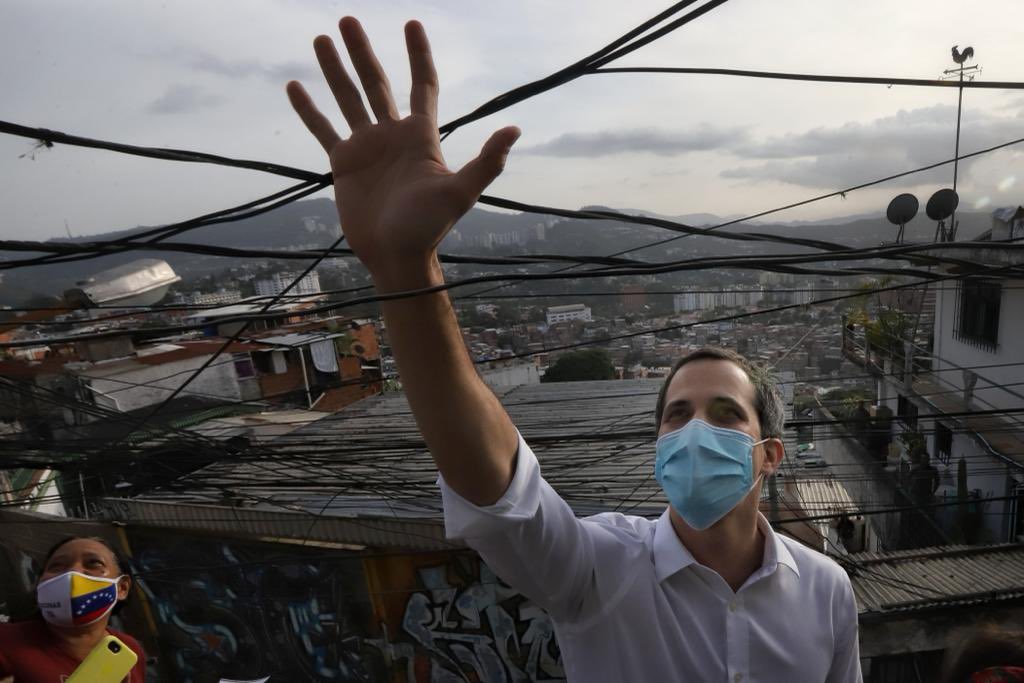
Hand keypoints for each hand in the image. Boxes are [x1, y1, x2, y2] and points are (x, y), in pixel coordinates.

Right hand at [287, 18, 520, 287]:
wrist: (397, 255)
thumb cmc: (430, 226)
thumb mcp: (461, 191)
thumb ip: (486, 161)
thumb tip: (514, 129)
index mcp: (421, 135)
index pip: (422, 84)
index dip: (417, 55)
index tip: (410, 24)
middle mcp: (392, 134)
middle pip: (376, 82)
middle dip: (362, 51)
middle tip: (347, 19)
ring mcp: (366, 147)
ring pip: (348, 98)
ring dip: (334, 69)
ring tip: (321, 38)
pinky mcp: (343, 163)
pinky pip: (322, 129)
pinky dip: (309, 109)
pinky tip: (294, 86)